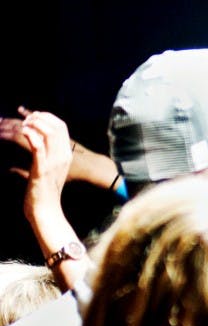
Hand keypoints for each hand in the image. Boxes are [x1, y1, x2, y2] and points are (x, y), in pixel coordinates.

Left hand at [3, 106, 119, 189]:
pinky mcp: (43, 168)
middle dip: (41, 118)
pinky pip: (38, 146)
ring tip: (25, 125)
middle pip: (57, 127)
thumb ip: (48, 156)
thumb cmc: (45, 191)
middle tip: (27, 119)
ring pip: (49, 133)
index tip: (35, 115)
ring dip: (35, 124)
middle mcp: (63, 156)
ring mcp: (54, 162)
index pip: (62, 127)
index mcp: (66, 155)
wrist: (46, 210)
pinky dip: (31, 135)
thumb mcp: (51, 170)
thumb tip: (38, 143)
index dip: (48, 117)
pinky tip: (24, 132)